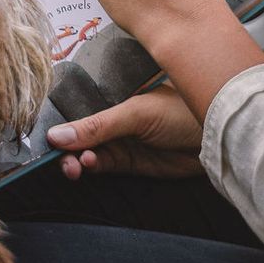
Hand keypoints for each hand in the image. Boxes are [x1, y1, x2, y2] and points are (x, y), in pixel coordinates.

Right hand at [46, 84, 201, 179]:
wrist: (217, 139)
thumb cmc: (183, 112)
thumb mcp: (135, 114)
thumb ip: (97, 126)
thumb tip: (56, 136)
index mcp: (114, 95)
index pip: (79, 108)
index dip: (61, 121)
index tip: (46, 136)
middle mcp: (115, 118)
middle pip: (79, 133)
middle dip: (67, 146)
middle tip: (61, 158)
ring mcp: (122, 141)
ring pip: (88, 152)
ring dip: (77, 159)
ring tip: (76, 165)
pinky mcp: (130, 163)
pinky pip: (103, 166)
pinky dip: (93, 167)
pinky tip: (89, 165)